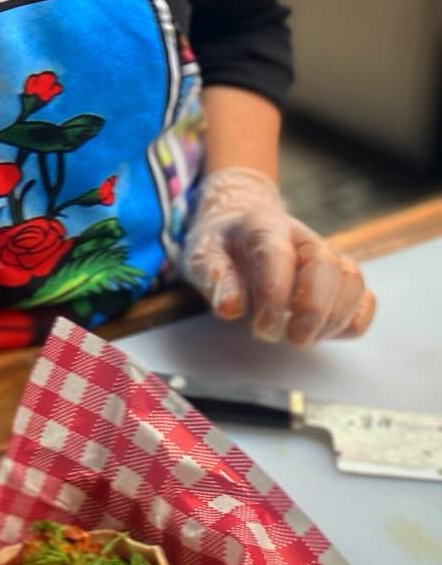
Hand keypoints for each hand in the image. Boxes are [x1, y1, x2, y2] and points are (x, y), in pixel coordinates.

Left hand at [181, 167, 375, 343]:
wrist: (239, 227)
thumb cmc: (221, 246)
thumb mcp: (201, 255)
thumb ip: (214, 277)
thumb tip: (231, 308)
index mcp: (265, 225)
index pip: (278, 254)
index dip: (273, 292)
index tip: (261, 326)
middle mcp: (303, 237)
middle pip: (326, 265)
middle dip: (313, 309)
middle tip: (290, 338)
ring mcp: (327, 256)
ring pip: (351, 280)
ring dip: (333, 318)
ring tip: (302, 338)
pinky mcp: (341, 279)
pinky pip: (364, 299)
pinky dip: (353, 320)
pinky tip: (325, 333)